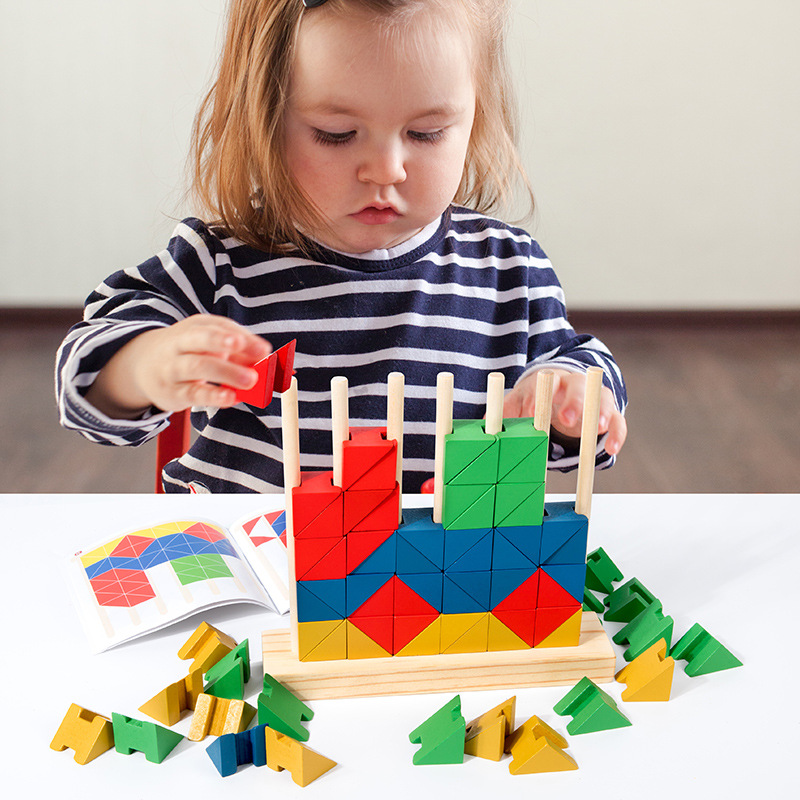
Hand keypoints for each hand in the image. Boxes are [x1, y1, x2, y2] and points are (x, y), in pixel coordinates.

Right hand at [86, 315, 271, 417]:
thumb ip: (239, 351)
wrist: (142, 365)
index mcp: (196, 327)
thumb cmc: (187, 352)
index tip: (265, 349)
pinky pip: (192, 393)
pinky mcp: (171, 392)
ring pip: (198, 366)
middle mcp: (181, 343)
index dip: (244, 338)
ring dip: (227, 372)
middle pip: (202, 338)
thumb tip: (267, 357)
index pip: (220, 327)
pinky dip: (212, 396)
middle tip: (256, 354)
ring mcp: (173, 367)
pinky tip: (230, 398)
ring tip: (250, 380)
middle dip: (226, 342)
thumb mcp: (210, 345)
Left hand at [502, 369, 626, 455]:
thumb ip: (505, 411)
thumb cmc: (539, 398)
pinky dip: (616, 434)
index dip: (538, 398)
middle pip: (576, 387)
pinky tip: (611, 448)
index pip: (544, 383)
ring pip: (601, 400)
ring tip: (598, 427)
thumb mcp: (521, 401)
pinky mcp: (611, 413)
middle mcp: (574, 385)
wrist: (566, 389)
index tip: (531, 413)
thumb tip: (482, 425)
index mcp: (550, 380)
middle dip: (571, 401)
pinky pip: (618, 422)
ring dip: (599, 412)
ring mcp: (595, 398)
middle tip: (565, 418)